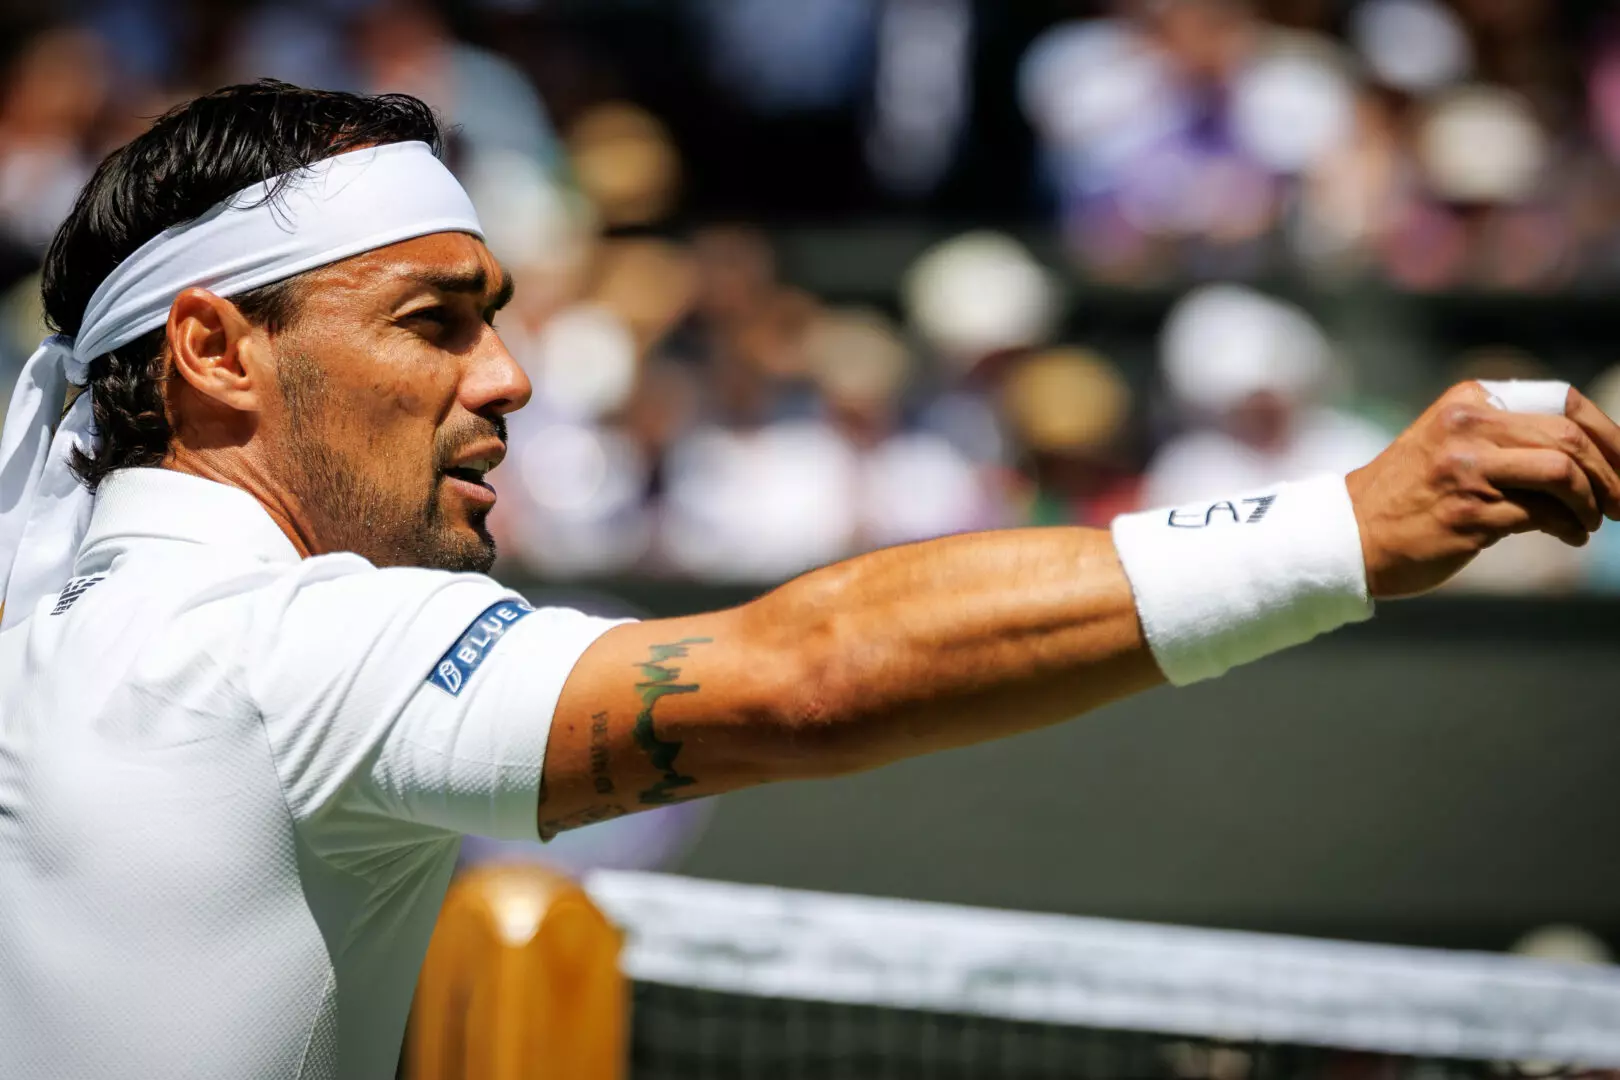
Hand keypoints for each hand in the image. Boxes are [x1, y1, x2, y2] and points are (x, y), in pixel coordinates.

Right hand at [1346, 382, 1619, 598]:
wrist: (1349, 535)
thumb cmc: (1408, 495)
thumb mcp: (1451, 444)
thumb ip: (1506, 437)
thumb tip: (1591, 453)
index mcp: (1468, 401)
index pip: (1562, 402)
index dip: (1608, 434)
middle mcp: (1466, 427)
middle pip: (1569, 437)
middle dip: (1611, 474)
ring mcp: (1465, 470)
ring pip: (1562, 473)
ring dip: (1592, 502)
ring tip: (1592, 522)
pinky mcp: (1468, 514)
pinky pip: (1542, 515)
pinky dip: (1570, 528)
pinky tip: (1569, 536)